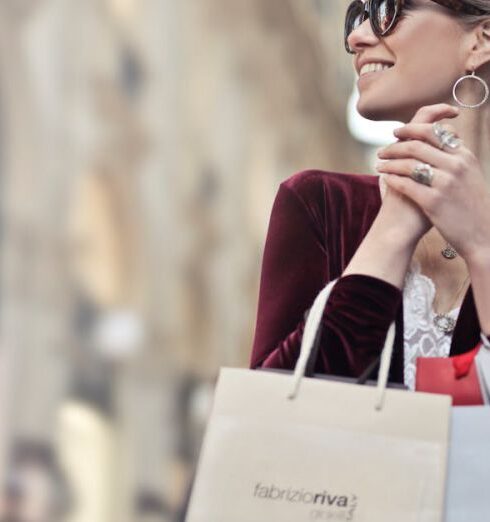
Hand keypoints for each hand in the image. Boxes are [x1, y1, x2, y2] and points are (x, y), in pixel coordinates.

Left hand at [376, 103, 489, 261]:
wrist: (483, 233)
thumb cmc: (472, 204)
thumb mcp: (470, 174)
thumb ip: (455, 156)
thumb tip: (441, 137)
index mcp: (464, 155)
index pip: (434, 131)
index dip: (411, 129)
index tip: (397, 132)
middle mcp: (456, 165)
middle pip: (417, 145)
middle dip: (394, 146)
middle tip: (381, 150)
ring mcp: (445, 183)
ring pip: (409, 164)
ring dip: (389, 163)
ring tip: (379, 166)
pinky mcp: (434, 201)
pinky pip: (406, 185)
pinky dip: (392, 180)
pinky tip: (385, 179)